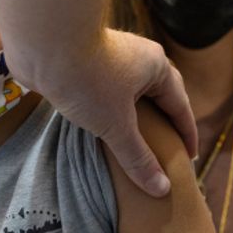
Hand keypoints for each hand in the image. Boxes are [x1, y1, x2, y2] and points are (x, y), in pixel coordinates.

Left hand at [43, 28, 196, 196]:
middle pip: (159, 95)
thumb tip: (162, 189)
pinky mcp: (88, 61)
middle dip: (163, 122)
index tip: (190, 158)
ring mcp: (113, 57)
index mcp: (157, 67)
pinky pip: (109, 91)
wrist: (42, 42)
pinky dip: (112, 109)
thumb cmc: (86, 78)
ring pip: (131, 92)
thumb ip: (138, 158)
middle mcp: (140, 58)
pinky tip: (103, 125)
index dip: (186, 134)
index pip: (180, 106)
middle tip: (167, 149)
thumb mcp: (115, 125)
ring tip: (135, 140)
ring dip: (135, 115)